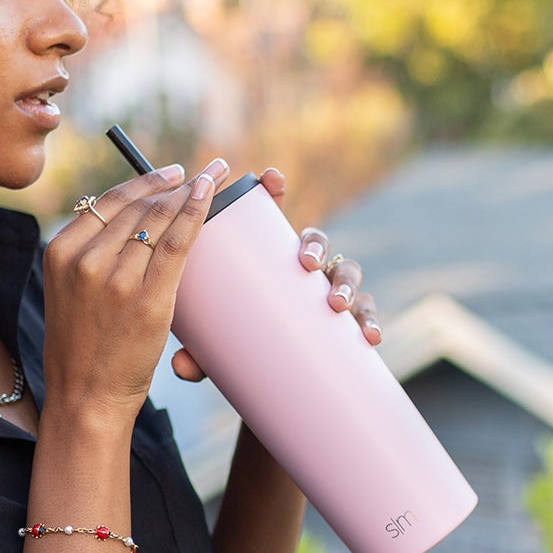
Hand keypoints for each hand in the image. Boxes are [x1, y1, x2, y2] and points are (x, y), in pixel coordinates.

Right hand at [41, 158, 229, 424]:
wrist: (84, 396)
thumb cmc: (82, 347)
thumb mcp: (68, 291)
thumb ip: (89, 257)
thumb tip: (128, 226)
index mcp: (61, 251)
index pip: (109, 201)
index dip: (144, 181)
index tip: (170, 173)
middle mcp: (85, 259)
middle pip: (138, 206)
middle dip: (173, 184)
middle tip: (202, 173)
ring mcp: (116, 279)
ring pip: (159, 219)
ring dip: (190, 193)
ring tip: (213, 181)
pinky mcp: (147, 300)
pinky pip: (176, 243)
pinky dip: (196, 212)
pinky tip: (209, 194)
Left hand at [170, 167, 380, 382]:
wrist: (269, 376)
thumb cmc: (241, 345)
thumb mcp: (217, 344)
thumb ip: (201, 351)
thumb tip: (182, 365)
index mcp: (270, 261)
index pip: (273, 219)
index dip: (276, 193)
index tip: (270, 177)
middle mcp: (304, 270)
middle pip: (316, 241)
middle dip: (314, 245)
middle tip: (305, 262)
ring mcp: (328, 292)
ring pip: (348, 272)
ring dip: (346, 283)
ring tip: (336, 303)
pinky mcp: (347, 322)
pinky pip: (366, 315)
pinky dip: (371, 322)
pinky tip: (371, 335)